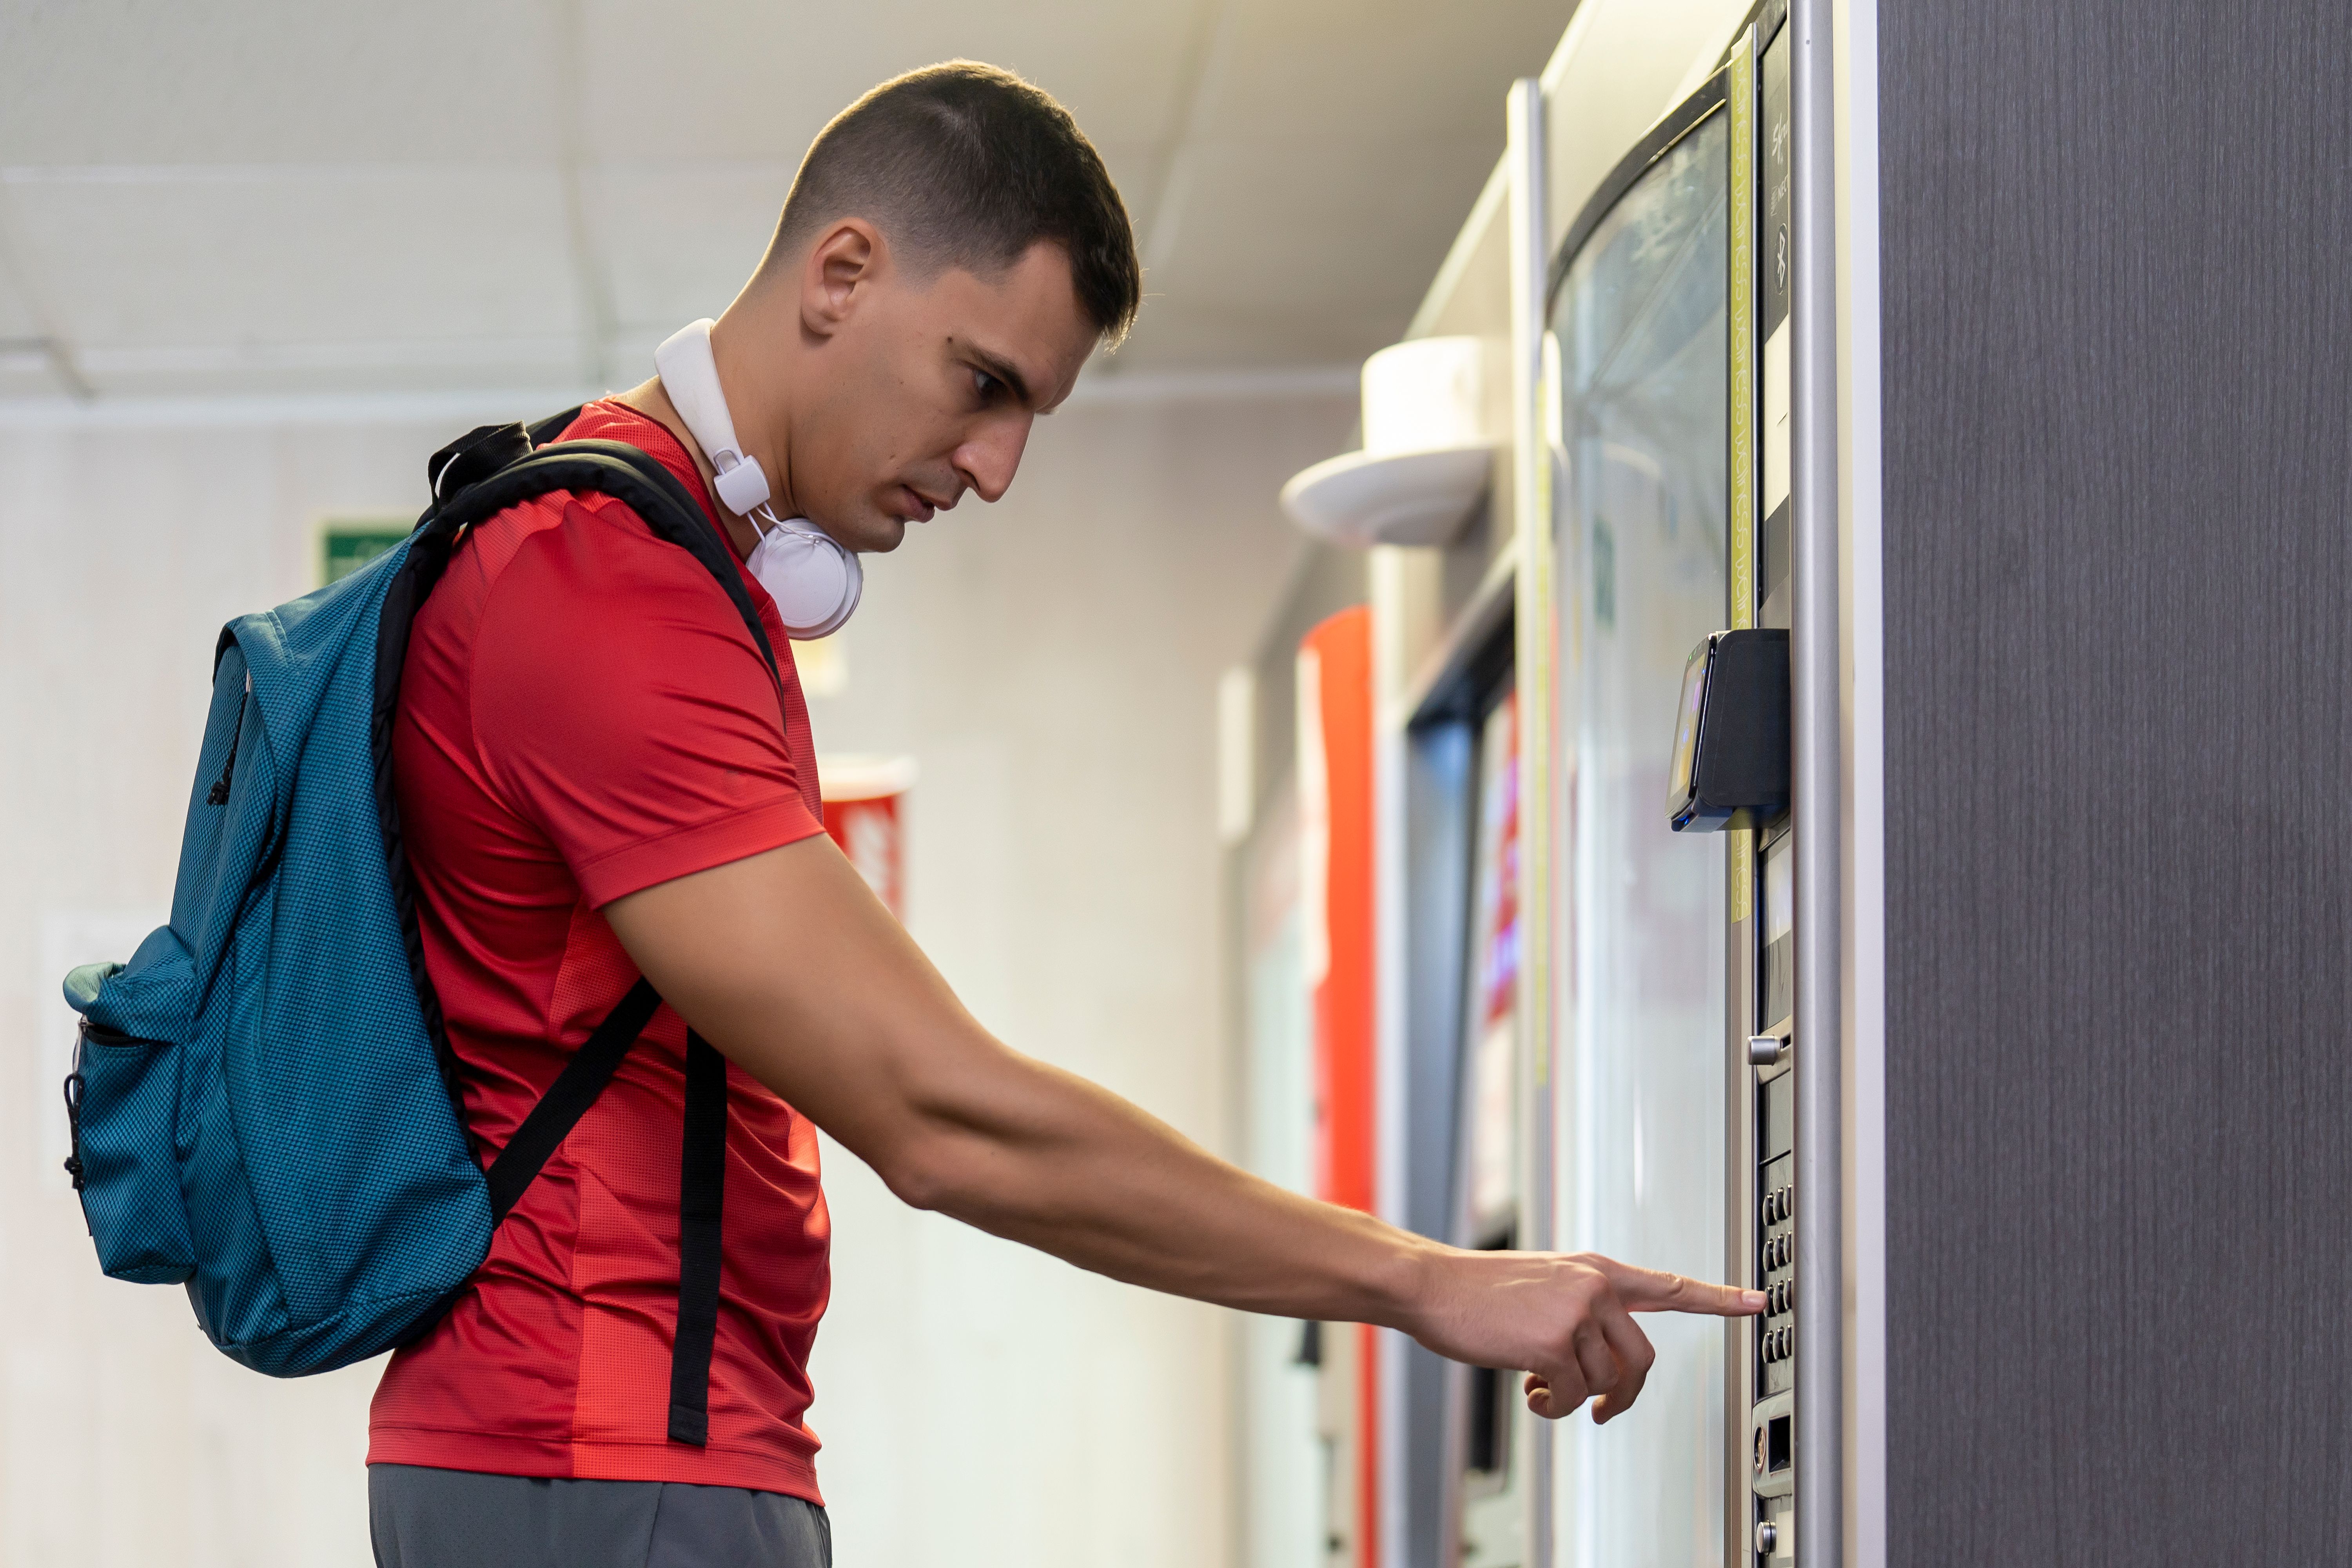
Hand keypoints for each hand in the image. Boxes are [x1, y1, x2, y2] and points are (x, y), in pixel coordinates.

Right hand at [1406, 1249, 1762, 1423]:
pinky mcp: (1552, 1341)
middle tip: (1603, 1409)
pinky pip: (1573, 1396)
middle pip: (1642, 1359)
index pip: (1670, 1286)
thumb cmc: (1480, 1291)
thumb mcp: (1543, 1285)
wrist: (1433, 1285)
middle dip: (1624, 1395)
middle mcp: (1595, 1286)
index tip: (1757, 1301)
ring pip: (1603, 1382)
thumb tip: (1601, 1366)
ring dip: (1574, 1399)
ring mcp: (1576, 1312)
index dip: (1719, 1297)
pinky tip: (1531, 1393)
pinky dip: (1553, 1407)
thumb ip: (1583, 1310)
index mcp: (1597, 1270)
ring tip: (1540, 1387)